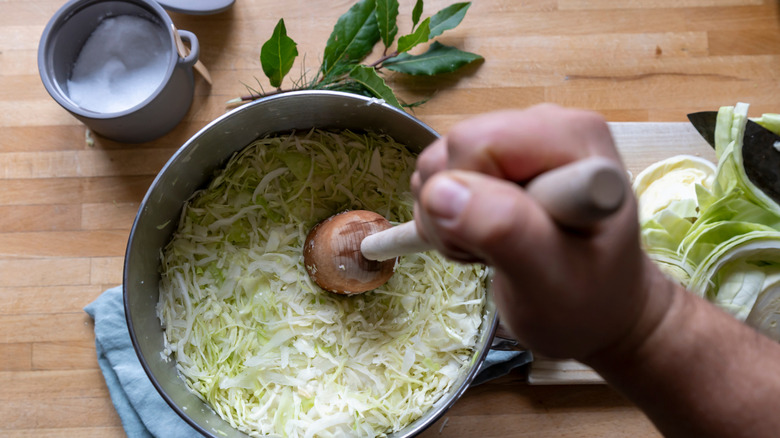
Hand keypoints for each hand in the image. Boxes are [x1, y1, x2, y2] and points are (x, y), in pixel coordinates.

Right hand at [412, 104, 672, 359]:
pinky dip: (446, 216)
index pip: (479, 143)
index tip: (508, 244)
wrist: (600, 314)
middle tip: (495, 254)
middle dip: (456, 209)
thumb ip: (504, 229)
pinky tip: (484, 239)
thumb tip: (440, 192)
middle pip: (456, 148)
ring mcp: (518, 140)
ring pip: (439, 163)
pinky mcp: (495, 159)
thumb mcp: (550, 279)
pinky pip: (438, 176)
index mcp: (574, 138)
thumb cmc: (586, 303)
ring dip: (448, 217)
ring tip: (495, 250)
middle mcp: (546, 125)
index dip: (472, 196)